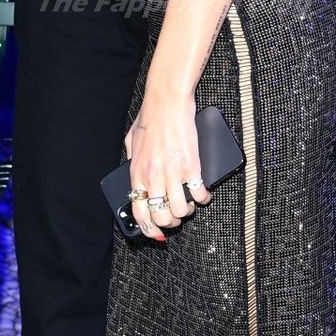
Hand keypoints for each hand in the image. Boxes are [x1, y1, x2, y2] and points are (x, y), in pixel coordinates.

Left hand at [124, 89, 211, 241]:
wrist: (167, 101)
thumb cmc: (150, 117)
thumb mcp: (132, 141)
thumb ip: (132, 159)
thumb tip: (133, 171)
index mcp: (137, 173)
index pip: (139, 211)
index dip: (148, 228)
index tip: (156, 233)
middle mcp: (153, 177)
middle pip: (161, 217)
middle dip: (169, 224)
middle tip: (175, 217)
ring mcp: (172, 173)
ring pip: (179, 211)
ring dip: (186, 212)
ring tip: (189, 204)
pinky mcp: (191, 166)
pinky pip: (198, 195)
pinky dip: (203, 199)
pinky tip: (203, 194)